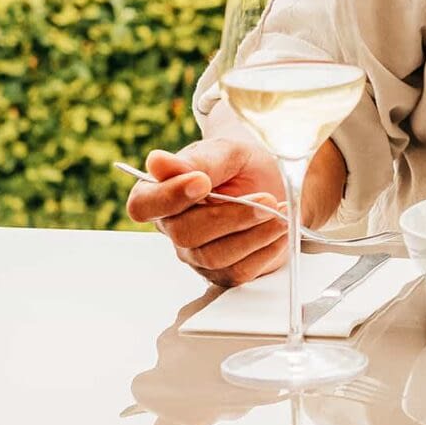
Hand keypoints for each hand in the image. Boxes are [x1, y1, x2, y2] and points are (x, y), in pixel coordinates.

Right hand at [126, 140, 289, 286]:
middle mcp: (173, 227)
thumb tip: (157, 162)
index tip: (202, 182)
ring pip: (214, 256)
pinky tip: (280, 230)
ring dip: (254, 234)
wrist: (275, 182)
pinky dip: (265, 250)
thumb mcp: (227, 152)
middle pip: (185, 234)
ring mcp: (195, 254)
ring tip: (281, 212)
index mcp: (161, 193)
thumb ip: (198, 161)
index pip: (143, 205)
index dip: (168, 197)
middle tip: (266, 198)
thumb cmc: (242, 166)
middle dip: (230, 216)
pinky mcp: (222, 271)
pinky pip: (238, 272)